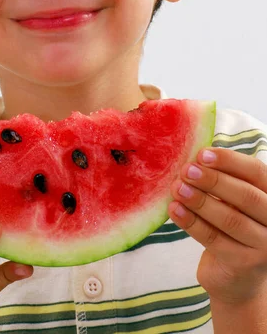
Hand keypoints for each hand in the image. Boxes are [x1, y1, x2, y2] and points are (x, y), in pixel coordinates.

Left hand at [169, 147, 266, 303]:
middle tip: (186, 170)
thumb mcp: (234, 200)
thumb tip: (193, 156)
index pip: (256, 172)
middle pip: (245, 196)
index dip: (229, 161)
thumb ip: (223, 179)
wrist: (238, 279)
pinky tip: (174, 209)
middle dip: (213, 180)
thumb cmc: (233, 226)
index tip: (201, 154)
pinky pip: (214, 239)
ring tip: (177, 188)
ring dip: (199, 201)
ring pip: (230, 219)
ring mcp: (264, 247)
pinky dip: (191, 222)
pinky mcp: (244, 265)